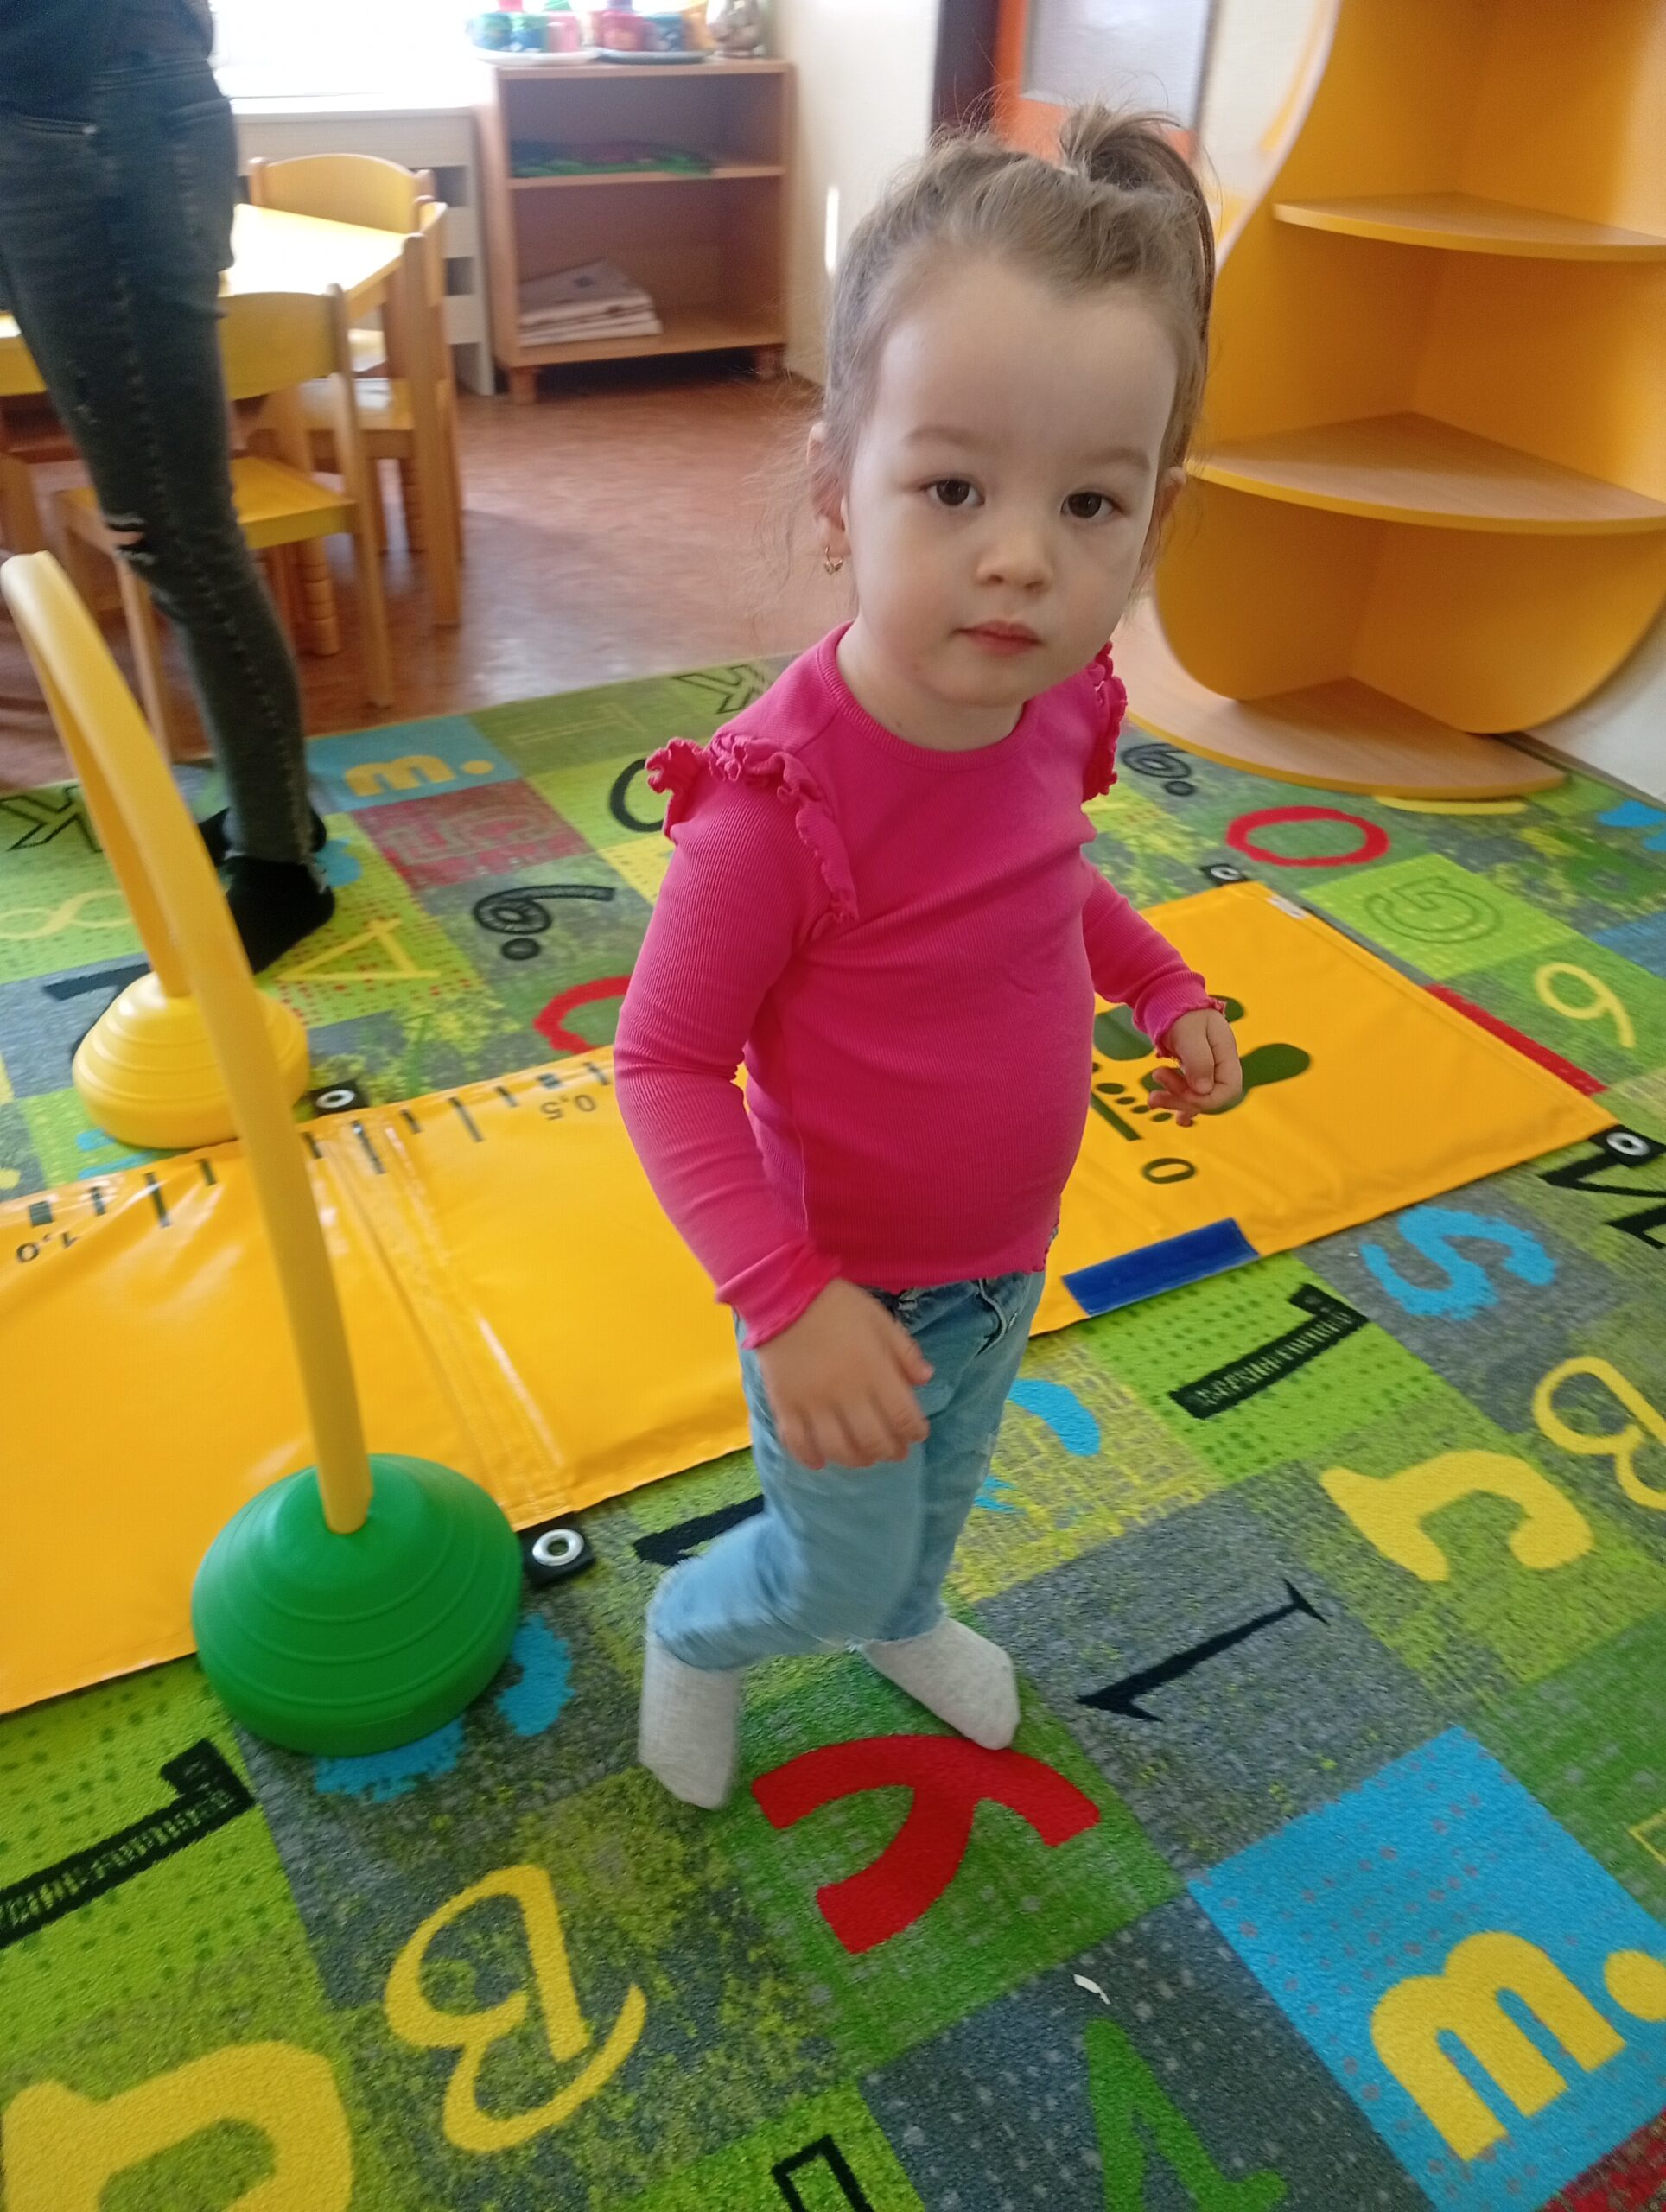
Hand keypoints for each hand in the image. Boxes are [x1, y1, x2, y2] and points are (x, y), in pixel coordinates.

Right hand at [755, 1279, 932, 1469]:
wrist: (783, 1294)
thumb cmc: (838, 1305)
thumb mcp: (881, 1320)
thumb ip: (905, 1351)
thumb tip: (927, 1379)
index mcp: (873, 1370)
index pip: (903, 1416)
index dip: (915, 1431)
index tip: (917, 1434)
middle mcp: (846, 1393)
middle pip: (873, 1440)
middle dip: (890, 1451)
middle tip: (896, 1451)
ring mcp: (813, 1403)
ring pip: (839, 1449)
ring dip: (857, 1459)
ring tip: (864, 1457)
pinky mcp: (785, 1406)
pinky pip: (797, 1443)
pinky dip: (811, 1458)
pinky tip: (821, 1461)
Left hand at [1149, 1007, 1241, 1124]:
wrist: (1172, 1000)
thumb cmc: (1183, 1012)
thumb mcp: (1190, 1033)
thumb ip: (1199, 1060)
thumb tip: (1203, 1090)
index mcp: (1227, 1054)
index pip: (1228, 1089)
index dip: (1205, 1098)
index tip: (1179, 1090)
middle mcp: (1220, 1066)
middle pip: (1210, 1097)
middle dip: (1182, 1099)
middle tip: (1156, 1091)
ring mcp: (1208, 1070)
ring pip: (1196, 1097)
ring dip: (1174, 1102)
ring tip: (1152, 1100)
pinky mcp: (1194, 1073)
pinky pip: (1189, 1093)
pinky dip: (1176, 1101)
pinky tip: (1163, 1107)